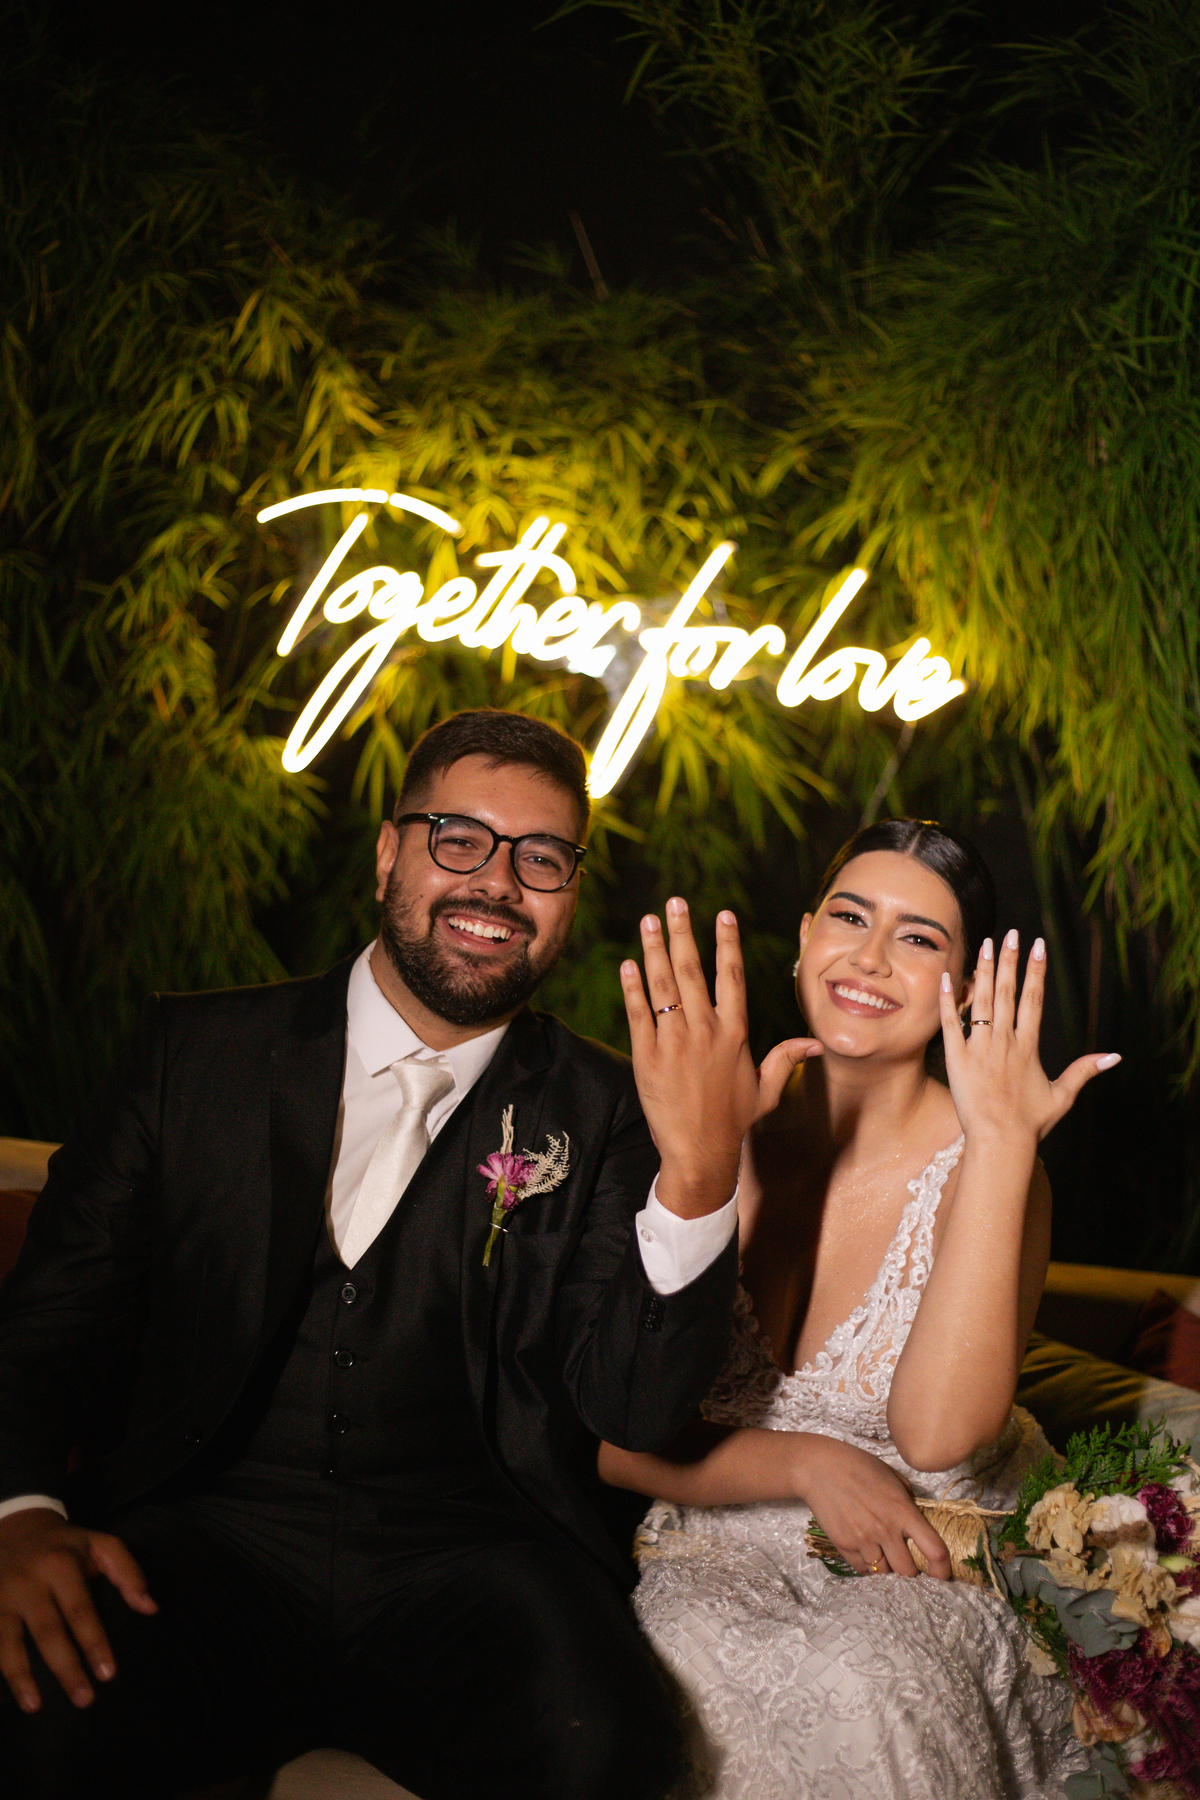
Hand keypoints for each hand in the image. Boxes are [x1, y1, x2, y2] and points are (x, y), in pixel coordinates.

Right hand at [0, 1507, 156, 1711]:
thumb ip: (127, 1572)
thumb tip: (150, 1608)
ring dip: (21, 1678)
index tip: (108, 1674)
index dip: (94, 1643)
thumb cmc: (65, 1545)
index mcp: (60, 1565)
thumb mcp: (100, 1544)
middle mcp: (28, 1582)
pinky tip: (8, 1695)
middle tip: (85, 1699)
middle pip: (48, 1632)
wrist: (16, 1527)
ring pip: (8, 1643)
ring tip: (36, 1707)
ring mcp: (0, 1597)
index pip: (80, 1610)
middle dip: (66, 1668)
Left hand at [621, 898, 820, 1216]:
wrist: (700, 1151)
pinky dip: (633, 988)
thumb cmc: (733, 1121)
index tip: (722, 915)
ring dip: (654, 949)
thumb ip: (785, 1059)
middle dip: (682, 933)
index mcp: (734, 1034)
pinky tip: (628, 964)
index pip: (731, 978)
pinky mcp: (648, 1057)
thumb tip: (814, 1044)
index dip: (726, 944)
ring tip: (648, 921)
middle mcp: (705, 1032)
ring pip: (663, 986)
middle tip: (674, 902)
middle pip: (691, 971)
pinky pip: (639, 1014)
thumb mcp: (766, 1089)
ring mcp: (675, 1043)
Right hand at [796, 1436, 950, 1578]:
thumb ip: (909, 1503)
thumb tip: (919, 1522)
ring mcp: (863, 1540)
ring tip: (884, 1555)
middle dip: (911, 1572)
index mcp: (903, 1511)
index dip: (943, 1569)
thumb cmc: (859, 1466)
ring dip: (887, 1569)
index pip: (934, 1549)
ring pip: (883, 1573)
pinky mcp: (844, 1545)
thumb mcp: (894, 1478)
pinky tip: (866, 1551)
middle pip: (908, 1572)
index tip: (944, 1575)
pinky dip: (867, 1565)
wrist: (819, 1468)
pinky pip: (861, 1569)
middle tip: (909, 1565)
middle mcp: (885, 1529)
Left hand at [939, 931, 1119, 1145]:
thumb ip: (1084, 1071)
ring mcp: (979, 1049)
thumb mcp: (1062, 1096)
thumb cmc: (1030, 1123)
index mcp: (1028, 1047)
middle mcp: (1005, 1042)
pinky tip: (948, 978)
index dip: (1036, 971)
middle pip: (1008, 993)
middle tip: (1010, 933)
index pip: (1034, 1000)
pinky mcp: (957, 1059)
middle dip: (1009, 960)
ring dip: (982, 971)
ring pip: (981, 1002)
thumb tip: (1115, 1056)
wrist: (1000, 1142)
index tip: (1038, 946)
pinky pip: (951, 1024)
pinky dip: (949, 1000)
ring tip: (984, 944)